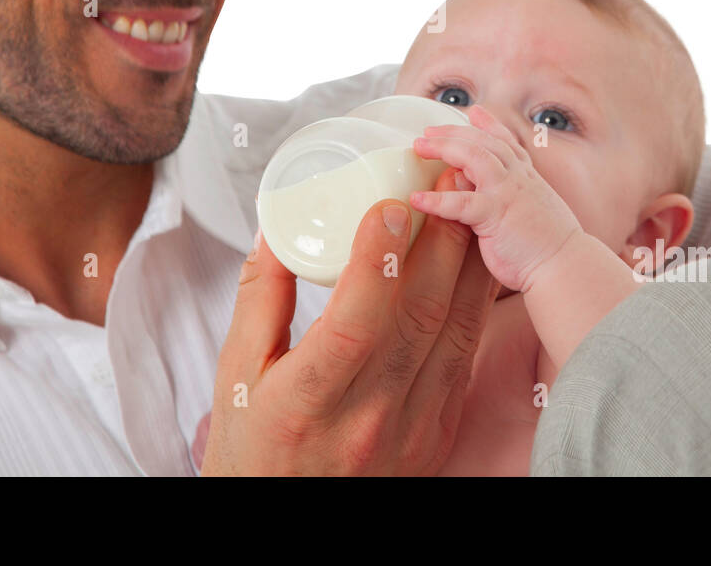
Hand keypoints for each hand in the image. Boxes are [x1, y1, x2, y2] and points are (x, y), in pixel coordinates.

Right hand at [200, 166, 499, 475]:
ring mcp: (410, 429)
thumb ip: (258, 297)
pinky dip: (473, 306)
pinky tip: (474, 264)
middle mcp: (367, 418)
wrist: (287, 526)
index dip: (376, 262)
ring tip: (467, 207)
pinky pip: (463, 360)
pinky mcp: (436, 434)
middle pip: (417, 318)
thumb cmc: (254, 449)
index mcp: (307, 402)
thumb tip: (276, 226)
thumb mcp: (236, 374)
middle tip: (444, 183)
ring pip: (452, 333)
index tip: (389, 206)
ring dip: (465, 264)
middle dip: (438, 241)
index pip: (354, 324)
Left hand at [409, 103, 583, 295]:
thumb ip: (520, 201)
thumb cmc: (552, 247)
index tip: (473, 111)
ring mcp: (506, 192)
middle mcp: (517, 178)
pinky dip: (436, 199)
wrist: (567, 265)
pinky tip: (416, 199)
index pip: (506, 142)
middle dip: (453, 132)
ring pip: (472, 156)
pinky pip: (459, 202)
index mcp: (527, 178)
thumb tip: (508, 204)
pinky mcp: (494, 215)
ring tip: (418, 148)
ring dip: (442, 148)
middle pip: (482, 141)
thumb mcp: (539, 213)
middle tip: (427, 131)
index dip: (489, 125)